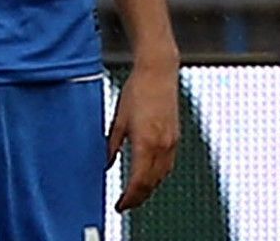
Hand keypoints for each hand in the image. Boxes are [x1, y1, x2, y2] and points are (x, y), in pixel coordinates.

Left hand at [108, 62, 178, 210]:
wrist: (158, 73)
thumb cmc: (136, 91)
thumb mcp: (118, 119)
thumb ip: (111, 145)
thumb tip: (104, 164)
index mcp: (145, 143)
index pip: (138, 181)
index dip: (129, 198)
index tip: (120, 206)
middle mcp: (162, 146)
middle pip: (152, 183)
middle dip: (139, 197)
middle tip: (126, 204)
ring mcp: (172, 142)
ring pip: (162, 176)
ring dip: (149, 188)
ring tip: (135, 194)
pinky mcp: (175, 137)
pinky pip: (168, 165)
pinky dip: (158, 176)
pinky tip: (149, 176)